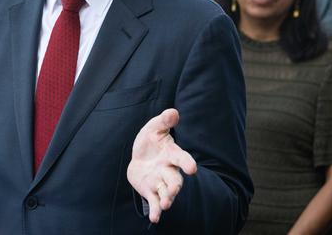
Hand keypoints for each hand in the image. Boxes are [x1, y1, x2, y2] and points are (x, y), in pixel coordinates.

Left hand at [126, 108, 196, 223]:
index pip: (181, 158)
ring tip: (165, 204)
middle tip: (175, 190)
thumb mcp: (154, 128)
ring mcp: (160, 182)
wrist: (139, 157)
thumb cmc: (150, 141)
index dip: (186, 163)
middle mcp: (168, 170)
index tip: (192, 168)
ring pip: (167, 192)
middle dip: (175, 185)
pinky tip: (154, 219)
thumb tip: (173, 111)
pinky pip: (154, 202)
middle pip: (175, 180)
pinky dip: (155, 211)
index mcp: (171, 154)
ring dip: (167, 199)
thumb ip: (164, 121)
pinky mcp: (151, 192)